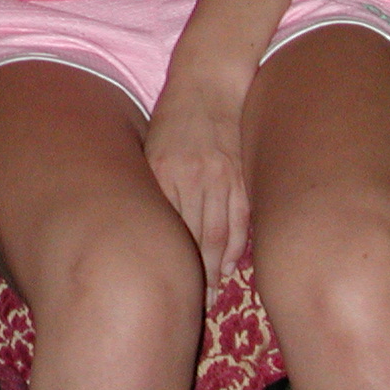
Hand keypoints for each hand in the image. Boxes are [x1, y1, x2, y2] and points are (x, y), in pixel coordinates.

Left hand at [142, 80, 249, 296]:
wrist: (207, 83)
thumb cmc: (171, 119)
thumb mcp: (149, 148)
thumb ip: (152, 187)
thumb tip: (150, 230)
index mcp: (162, 172)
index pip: (168, 229)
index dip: (171, 263)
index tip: (167, 290)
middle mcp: (192, 176)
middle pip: (196, 239)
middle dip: (195, 277)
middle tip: (192, 305)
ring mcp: (221, 176)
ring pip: (220, 233)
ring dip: (216, 268)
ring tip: (210, 294)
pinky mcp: (240, 174)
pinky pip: (241, 218)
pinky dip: (236, 246)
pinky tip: (228, 266)